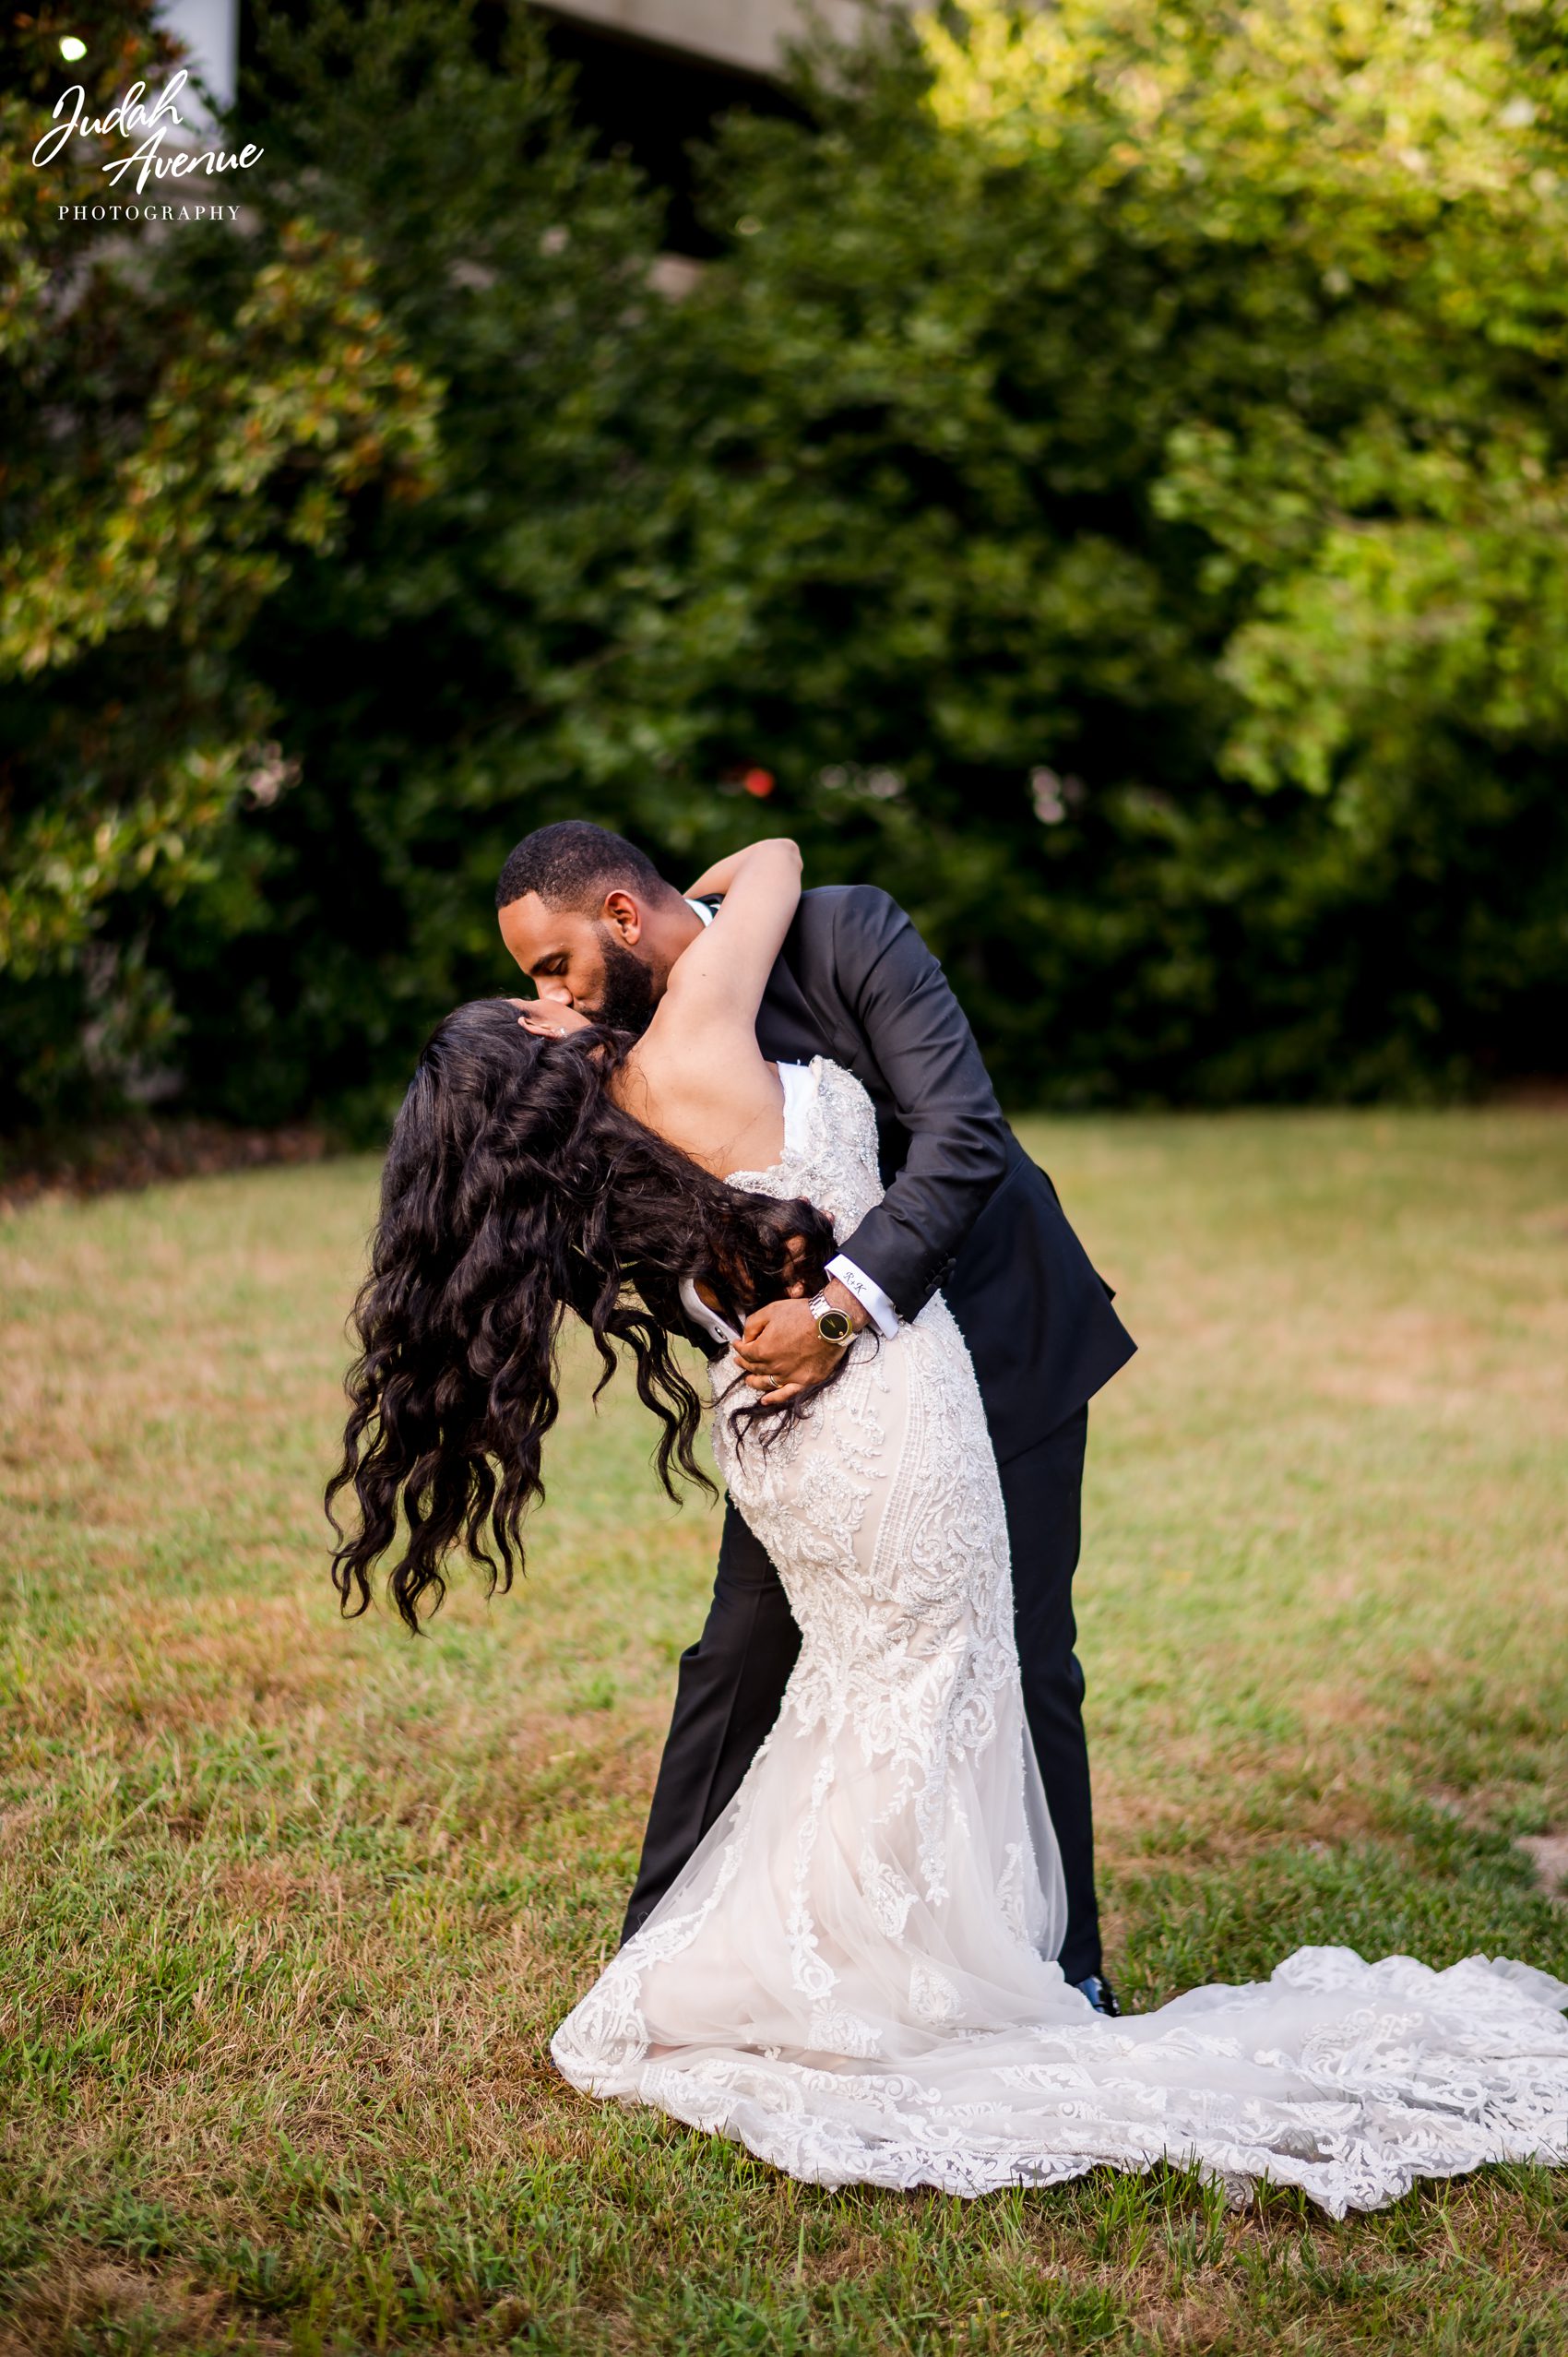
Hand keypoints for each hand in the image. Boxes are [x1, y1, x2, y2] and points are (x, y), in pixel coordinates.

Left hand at [734, 1281, 864, 1404]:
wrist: (831, 1322)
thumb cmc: (803, 1314)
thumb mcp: (771, 1310)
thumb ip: (752, 1325)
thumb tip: (746, 1337)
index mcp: (763, 1349)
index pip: (745, 1351)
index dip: (739, 1347)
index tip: (737, 1344)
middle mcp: (774, 1366)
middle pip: (754, 1368)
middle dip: (744, 1363)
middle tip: (740, 1360)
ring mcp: (789, 1376)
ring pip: (766, 1382)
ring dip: (754, 1382)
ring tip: (748, 1380)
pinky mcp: (805, 1381)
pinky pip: (786, 1394)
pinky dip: (774, 1398)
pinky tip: (766, 1400)